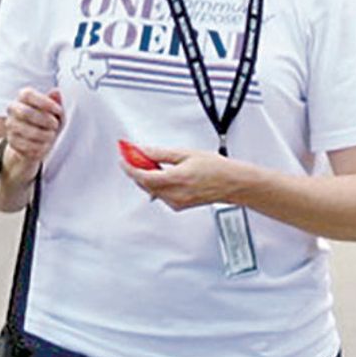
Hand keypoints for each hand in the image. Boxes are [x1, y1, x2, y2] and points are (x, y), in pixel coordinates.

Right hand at [5, 87, 62, 178]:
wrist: (36, 144)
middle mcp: (13, 109)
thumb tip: (56, 92)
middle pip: (26, 113)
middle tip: (55, 125)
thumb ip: (56, 103)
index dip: (45, 102)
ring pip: (28, 131)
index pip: (28, 95)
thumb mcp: (56, 114)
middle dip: (45, 120)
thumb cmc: (48, 123)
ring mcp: (10, 125)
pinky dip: (41, 146)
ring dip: (45, 135)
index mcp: (23, 97)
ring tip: (51, 135)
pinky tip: (44, 144)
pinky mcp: (11, 141)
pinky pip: (27, 145)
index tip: (59, 111)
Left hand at [119, 146, 243, 210]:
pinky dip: (156, 184)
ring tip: (150, 163)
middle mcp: (174, 194)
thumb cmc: (216, 169)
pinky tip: (162, 174)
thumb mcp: (186, 154)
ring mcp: (176, 202)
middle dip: (136, 169)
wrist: (232, 184)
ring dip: (146, 177)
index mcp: (176, 179)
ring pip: (151, 190)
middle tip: (133, 156)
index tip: (123, 158)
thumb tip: (143, 150)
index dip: (130, 166)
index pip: (143, 176)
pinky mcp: (178, 206)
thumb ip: (161, 153)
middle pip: (144, 184)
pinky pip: (160, 195)